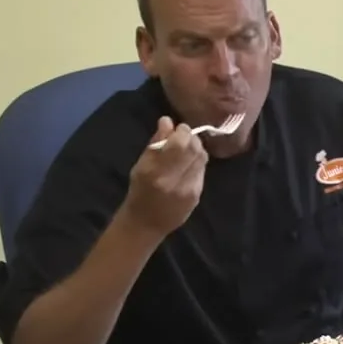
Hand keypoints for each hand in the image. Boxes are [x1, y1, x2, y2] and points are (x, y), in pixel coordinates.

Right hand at [121, 117, 206, 235]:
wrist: (147, 223)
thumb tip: (167, 121)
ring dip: (196, 149)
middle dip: (191, 138)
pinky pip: (202, 170)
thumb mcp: (141, 166)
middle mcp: (176, 181)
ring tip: (185, 150)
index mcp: (158, 173)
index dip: (182, 131)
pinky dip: (197, 162)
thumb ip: (156, 143)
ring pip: (202, 159)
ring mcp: (190, 190)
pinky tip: (188, 164)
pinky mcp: (198, 195)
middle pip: (195, 149)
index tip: (177, 129)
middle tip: (182, 137)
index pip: (180, 144)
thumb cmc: (139, 191)